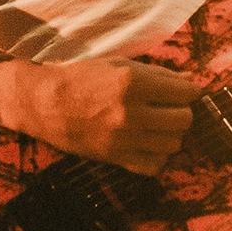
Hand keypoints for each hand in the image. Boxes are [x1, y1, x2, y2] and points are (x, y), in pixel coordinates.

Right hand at [0, 59, 200, 174]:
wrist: (43, 102)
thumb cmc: (80, 77)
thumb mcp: (118, 65)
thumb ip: (154, 74)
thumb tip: (187, 84)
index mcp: (133, 82)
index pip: (187, 92)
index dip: (188, 90)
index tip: (181, 91)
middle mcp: (132, 112)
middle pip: (185, 119)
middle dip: (182, 111)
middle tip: (170, 108)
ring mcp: (124, 138)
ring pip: (174, 144)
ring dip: (171, 134)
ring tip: (158, 126)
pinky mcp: (116, 157)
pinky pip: (155, 166)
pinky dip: (157, 157)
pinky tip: (148, 144)